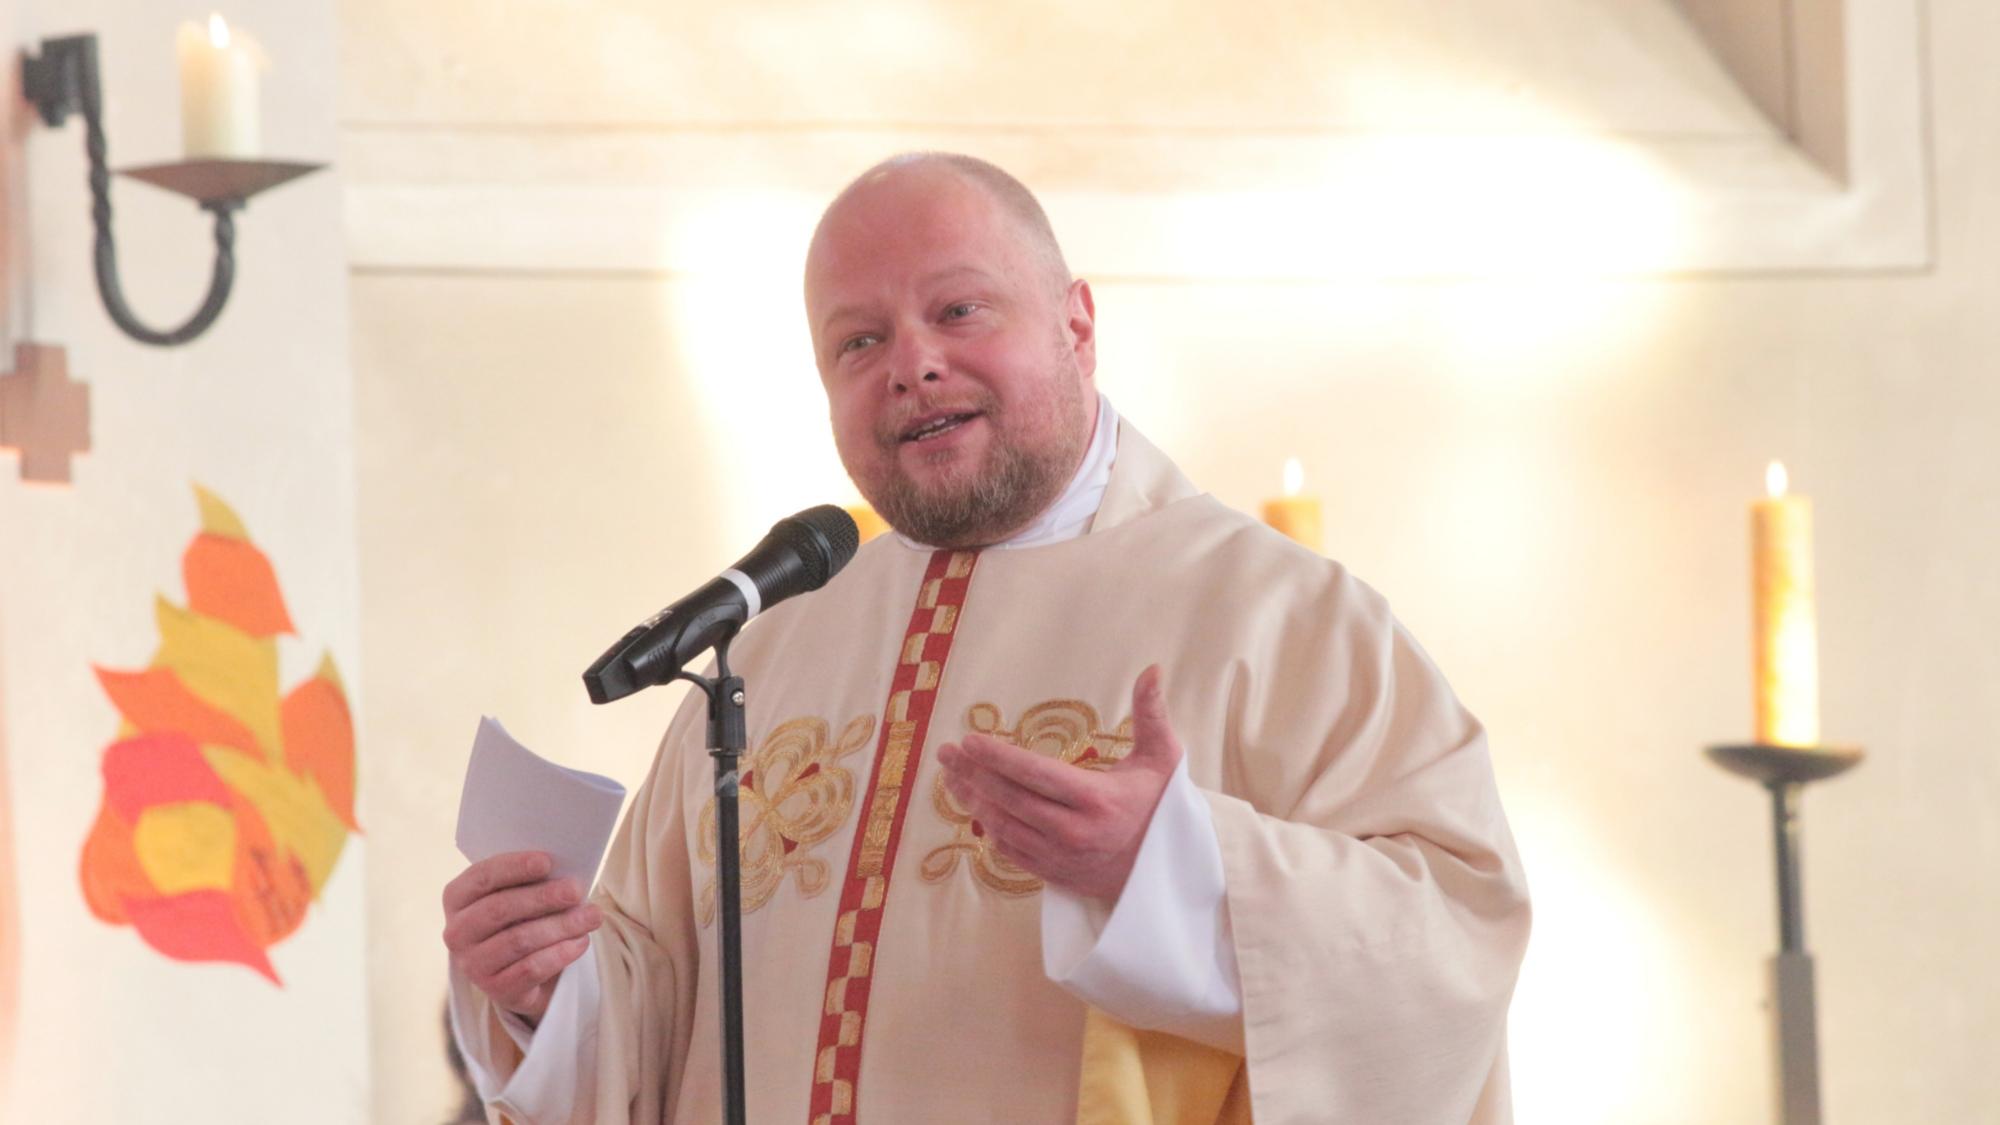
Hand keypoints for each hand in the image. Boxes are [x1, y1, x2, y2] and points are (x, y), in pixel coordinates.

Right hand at [442, 851, 601, 1022]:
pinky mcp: (494, 989)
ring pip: (519, 940)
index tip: (547, 861)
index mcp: (457, 897)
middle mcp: (457, 931)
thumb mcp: (520, 895)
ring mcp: (472, 964)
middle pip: (500, 909)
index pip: (482, 877)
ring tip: (592, 916)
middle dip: (543, 897)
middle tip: (577, 890)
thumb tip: (567, 875)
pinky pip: (530, 969)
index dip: (514, 867)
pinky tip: (581, 942)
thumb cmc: (523, 918)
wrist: (521, 971)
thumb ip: (533, 881)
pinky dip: (560, 954)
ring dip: (560, 926)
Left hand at [936, 665, 1183, 900]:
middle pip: (1010, 800)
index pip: (1034, 773)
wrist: (1170, 871)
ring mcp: (1061, 857)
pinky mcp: (1055, 874)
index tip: (968, 740)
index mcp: (1096, 798)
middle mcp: (1074, 831)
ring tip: (951, 777)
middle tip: (946, 753)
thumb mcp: (1163, 757)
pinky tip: (975, 809)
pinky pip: (1010, 852)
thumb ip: (1151, 712)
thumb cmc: (1163, 805)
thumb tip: (1151, 669)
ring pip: (1003, 827)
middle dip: (972, 774)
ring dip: (972, 801)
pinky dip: (989, 829)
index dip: (997, 757)